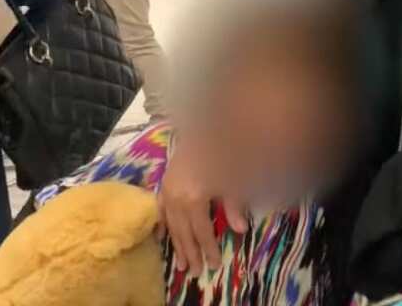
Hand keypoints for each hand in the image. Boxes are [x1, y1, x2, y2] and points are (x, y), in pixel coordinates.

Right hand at [157, 148, 248, 276]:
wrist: (203, 129)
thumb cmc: (222, 152)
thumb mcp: (232, 180)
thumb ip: (234, 206)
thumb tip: (241, 230)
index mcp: (193, 199)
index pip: (202, 232)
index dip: (209, 249)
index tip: (214, 265)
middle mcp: (176, 199)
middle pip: (183, 233)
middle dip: (190, 253)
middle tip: (194, 271)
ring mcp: (167, 191)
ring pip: (171, 225)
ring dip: (176, 244)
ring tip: (180, 263)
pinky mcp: (164, 183)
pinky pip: (161, 210)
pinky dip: (163, 226)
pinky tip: (163, 237)